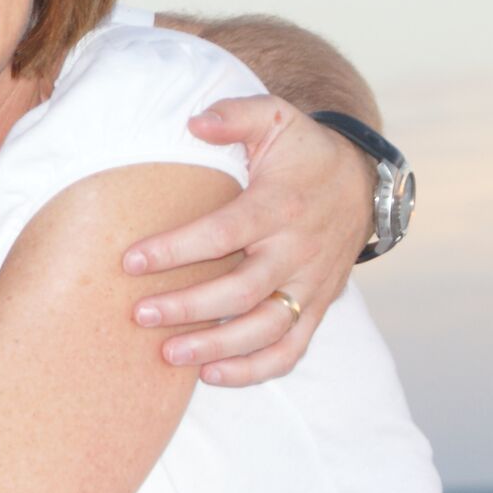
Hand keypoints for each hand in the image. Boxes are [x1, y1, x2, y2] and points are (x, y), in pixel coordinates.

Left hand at [120, 95, 371, 385]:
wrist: (362, 183)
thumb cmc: (302, 152)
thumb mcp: (274, 118)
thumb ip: (234, 116)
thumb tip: (193, 122)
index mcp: (280, 206)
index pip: (224, 232)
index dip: (177, 249)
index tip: (130, 260)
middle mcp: (299, 251)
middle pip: (243, 290)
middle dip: (189, 307)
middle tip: (139, 313)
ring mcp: (311, 285)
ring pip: (267, 329)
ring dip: (218, 347)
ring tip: (169, 355)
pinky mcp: (317, 308)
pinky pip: (291, 350)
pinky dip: (255, 369)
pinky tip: (212, 375)